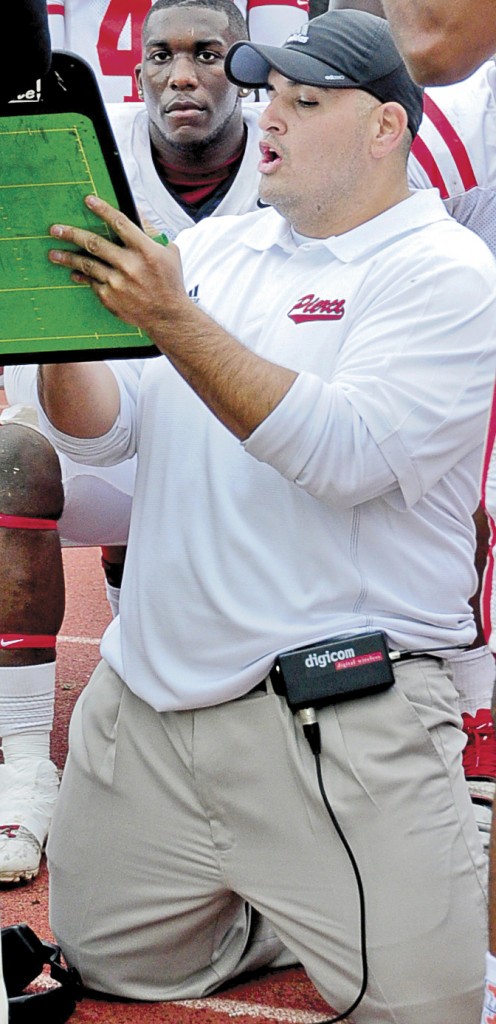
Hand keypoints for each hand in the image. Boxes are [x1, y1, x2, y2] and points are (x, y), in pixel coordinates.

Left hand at [48, 195, 185, 335]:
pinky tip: (74, 273)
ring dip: (68, 258)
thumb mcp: (169, 254)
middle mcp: (129, 265)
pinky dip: (82, 277)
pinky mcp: (110, 297)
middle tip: (56, 229)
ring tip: (54, 254)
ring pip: (87, 264)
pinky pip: (91, 282)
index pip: (120, 223)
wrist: (168, 316)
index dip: (103, 209)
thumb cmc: (169, 284)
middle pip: (94, 243)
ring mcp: (117, 282)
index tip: (89, 200)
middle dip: (72, 234)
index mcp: (145, 250)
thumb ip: (153, 235)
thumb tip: (140, 215)